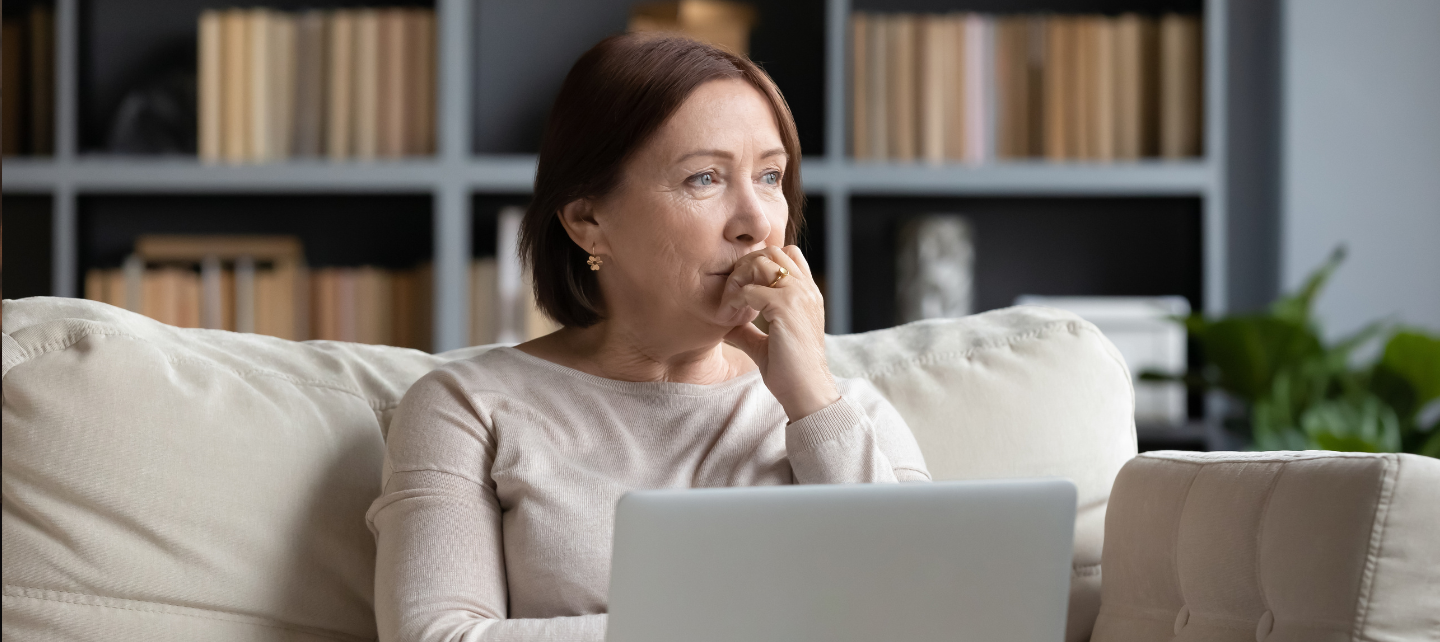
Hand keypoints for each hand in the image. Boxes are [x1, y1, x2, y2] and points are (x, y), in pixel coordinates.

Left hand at [722, 245, 839, 420]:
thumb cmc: (790, 373)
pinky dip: (734, 300)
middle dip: (745, 266)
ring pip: (761, 262)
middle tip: (732, 294)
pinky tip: (728, 318)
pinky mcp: (786, 307)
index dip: (759, 263)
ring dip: (739, 278)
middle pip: (772, 251)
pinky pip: (750, 290)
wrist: (806, 392)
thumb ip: (748, 330)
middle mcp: (806, 290)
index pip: (786, 256)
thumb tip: (726, 323)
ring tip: (729, 304)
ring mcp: (798, 295)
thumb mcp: (766, 344)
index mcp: (807, 295)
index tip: (741, 290)